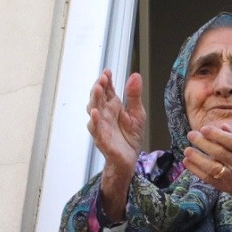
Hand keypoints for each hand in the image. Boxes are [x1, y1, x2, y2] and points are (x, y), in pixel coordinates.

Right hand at [87, 69, 145, 219]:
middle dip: (98, 88)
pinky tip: (94, 114)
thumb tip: (135, 75)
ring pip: (94, 112)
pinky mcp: (103, 140)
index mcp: (112, 107)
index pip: (107, 91)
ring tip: (98, 90)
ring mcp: (102, 127)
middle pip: (97, 99)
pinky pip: (97, 130)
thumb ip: (134, 96)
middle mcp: (104, 115)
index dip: (106, 81)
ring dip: (94, 101)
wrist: (129, 159)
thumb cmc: (130, 136)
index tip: (107, 71)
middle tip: (102, 78)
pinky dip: (95, 122)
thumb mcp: (137, 113)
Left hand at [183, 124, 231, 207]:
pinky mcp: (222, 186)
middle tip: (191, 135)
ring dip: (197, 158)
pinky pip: (207, 178)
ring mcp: (231, 176)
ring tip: (187, 150)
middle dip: (203, 143)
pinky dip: (195, 169)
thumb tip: (222, 126)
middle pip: (220, 153)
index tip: (204, 129)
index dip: (217, 135)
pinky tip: (187, 161)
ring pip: (213, 167)